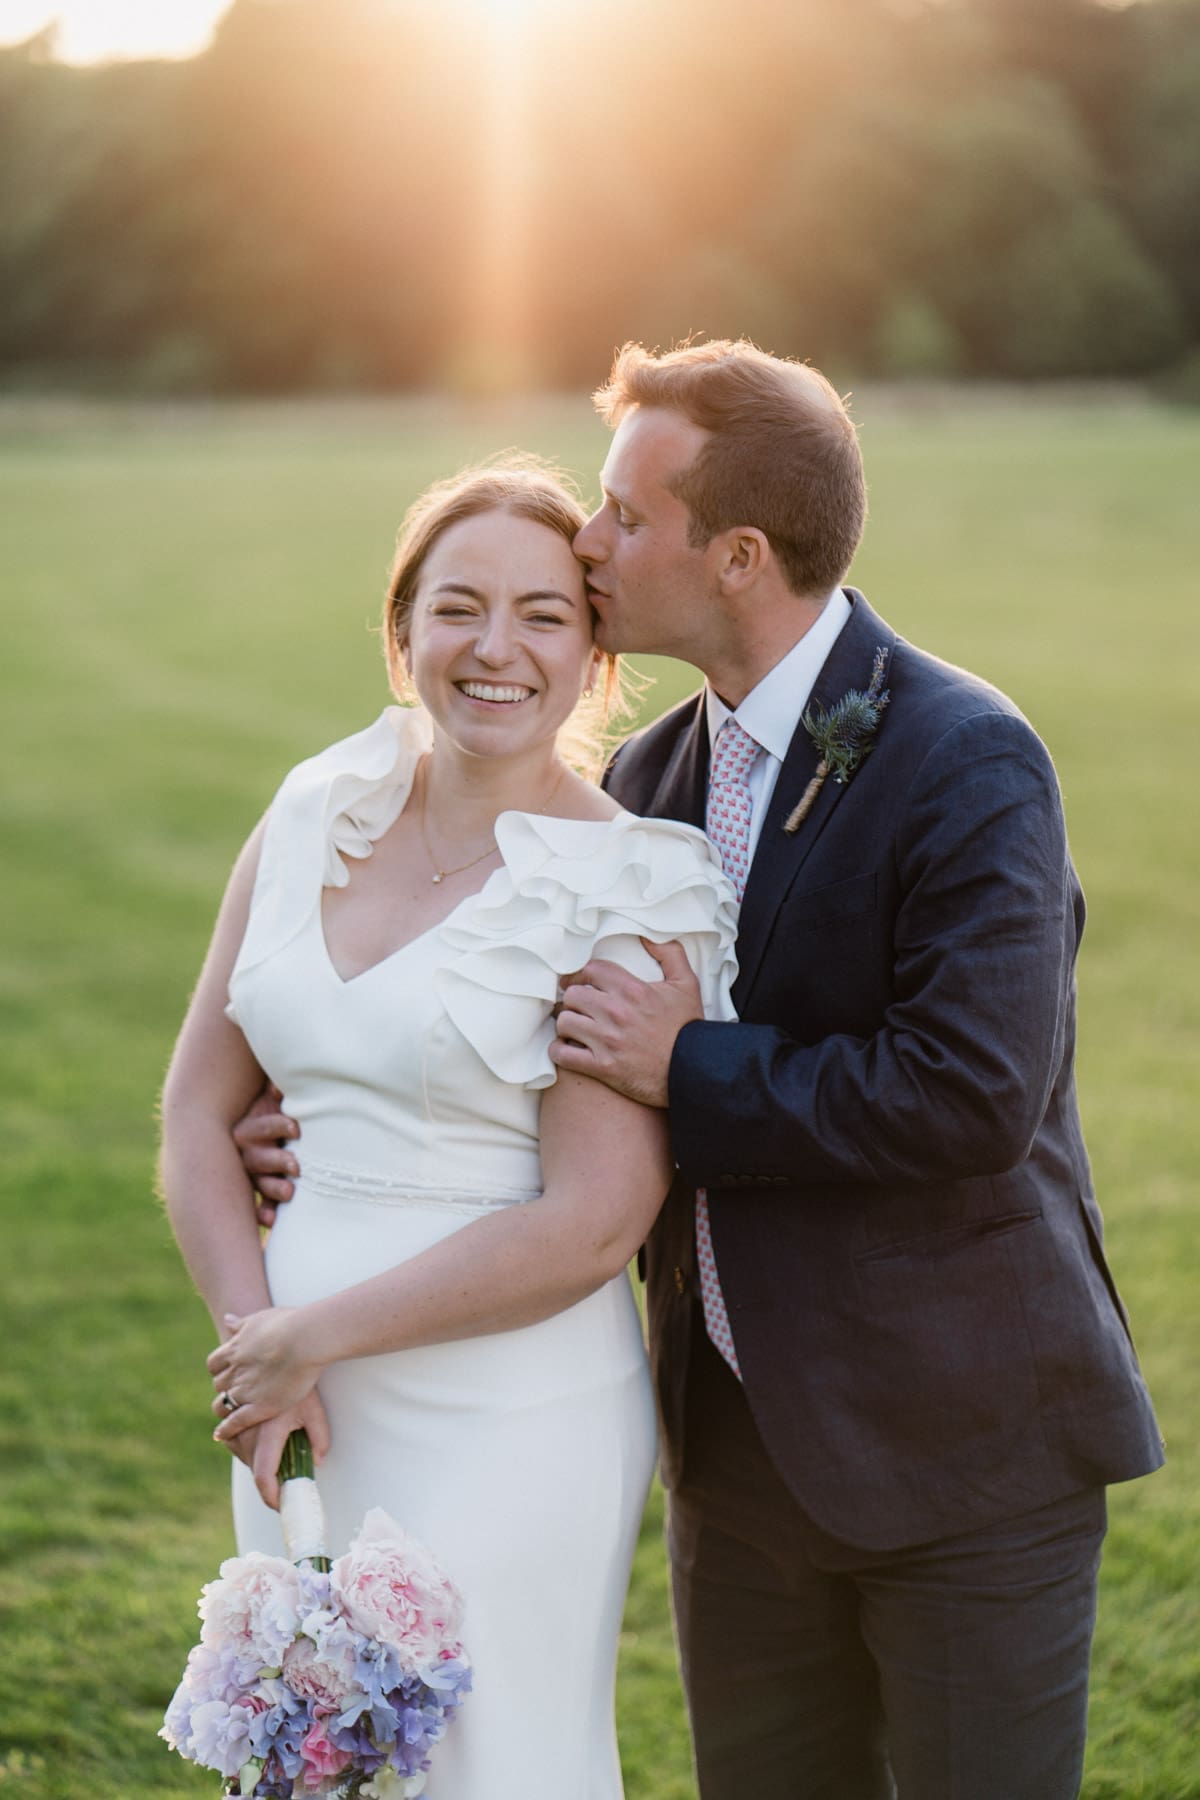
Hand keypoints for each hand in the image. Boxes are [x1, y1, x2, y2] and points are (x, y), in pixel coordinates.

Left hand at [208, 1307, 322, 1441]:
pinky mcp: (259, 1407)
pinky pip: (235, 1421)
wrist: (304, 1339)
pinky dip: (226, 1429)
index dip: (221, 1369)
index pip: (215, 1364)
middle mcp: (235, 1371)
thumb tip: (227, 1320)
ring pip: (223, 1404)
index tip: (228, 1371)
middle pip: (219, 1384)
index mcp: (235, 1349)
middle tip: (234, 1391)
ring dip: (224, 1408)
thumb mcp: (260, 1318)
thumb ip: (242, 1323)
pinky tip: (221, 1434)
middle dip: (225, 1387)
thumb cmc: (289, 1324)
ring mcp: (245, 1390)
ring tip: (227, 1414)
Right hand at [212, 1386, 331, 1510]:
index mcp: (268, 1433)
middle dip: (269, 1476)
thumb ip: (319, 1438)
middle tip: (288, 1474)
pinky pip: (231, 1439)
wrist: (278, 1351)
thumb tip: (316, 1462)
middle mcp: (247, 1431)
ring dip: (256, 1458)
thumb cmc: (298, 1380)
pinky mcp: (227, 1414)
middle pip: (254, 1468)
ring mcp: (234, 1423)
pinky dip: (244, 1443)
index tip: (280, 1505)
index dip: (270, 1497)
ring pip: (241, 1454)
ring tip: (276, 1444)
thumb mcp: (315, 1411)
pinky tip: (261, 1431)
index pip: (263, 1477)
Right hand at [232, 1082, 300, 1226]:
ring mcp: (252, 1174)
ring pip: (259, 1182)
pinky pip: (257, 1205)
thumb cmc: (278, 1111)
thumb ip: (276, 1091)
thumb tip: (278, 1083)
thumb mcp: (275, 1098)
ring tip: (289, 1192)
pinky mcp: (259, 1190)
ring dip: (273, 1188)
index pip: (262, 1127)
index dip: (278, 1126)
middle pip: (258, 1158)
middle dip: (277, 1161)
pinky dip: (264, 1212)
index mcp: (251, 1127)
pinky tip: (271, 1221)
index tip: (296, 1128)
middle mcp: (247, 1152)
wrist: (272, 1131)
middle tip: (296, 1166)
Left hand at [549, 939, 702, 1107]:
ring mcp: (607, 1041)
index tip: (582, 982)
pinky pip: (562, 1054)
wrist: (694, 1070)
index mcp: (633, 990)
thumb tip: (647, 936)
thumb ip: (670, 953)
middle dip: (573, 999)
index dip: (583, 974)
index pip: (591, 970)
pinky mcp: (602, 1067)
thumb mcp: (687, 984)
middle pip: (572, 995)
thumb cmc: (687, 1027)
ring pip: (564, 1021)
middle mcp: (617, 1013)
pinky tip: (568, 1049)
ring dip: (566, 1024)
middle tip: (578, 1006)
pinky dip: (559, 1050)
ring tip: (574, 1027)